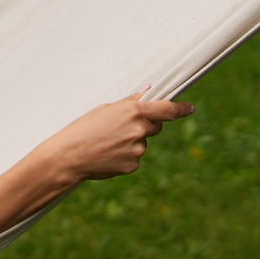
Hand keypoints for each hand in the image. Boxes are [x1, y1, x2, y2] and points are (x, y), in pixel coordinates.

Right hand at [40, 92, 195, 183]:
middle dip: (146, 125)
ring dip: (131, 142)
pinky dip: (124, 156)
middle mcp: (139, 130)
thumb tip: (147, 93)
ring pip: (142, 143)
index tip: (190, 108)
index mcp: (134, 112)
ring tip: (106, 143)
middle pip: (155, 126)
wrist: (69, 156)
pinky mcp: (132, 165)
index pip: (167, 110)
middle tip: (123, 128)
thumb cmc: (84, 128)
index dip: (181, 109)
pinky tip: (107, 155)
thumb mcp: (105, 110)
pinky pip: (134, 157)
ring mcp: (137, 149)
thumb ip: (130, 103)